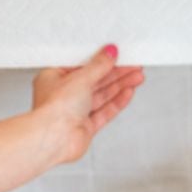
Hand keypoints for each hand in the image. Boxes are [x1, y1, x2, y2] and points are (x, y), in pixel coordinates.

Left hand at [31, 46, 144, 165]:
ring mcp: (75, 111)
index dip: (100, 59)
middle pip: (94, 80)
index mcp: (54, 77)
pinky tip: (128, 92)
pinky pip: (104, 111)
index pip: (81, 65)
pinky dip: (117, 102)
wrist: (54, 139)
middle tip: (134, 65)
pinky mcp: (85, 126)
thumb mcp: (80, 78)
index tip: (116, 54)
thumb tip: (109, 52)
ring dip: (120, 85)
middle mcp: (63, 94)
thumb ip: (98, 65)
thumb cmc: (55, 108)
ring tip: (137, 77)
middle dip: (116, 73)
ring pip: (102, 95)